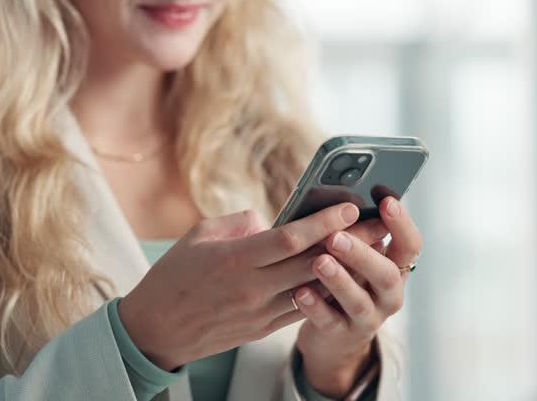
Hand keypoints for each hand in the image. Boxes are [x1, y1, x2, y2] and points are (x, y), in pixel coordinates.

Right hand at [117, 203, 386, 370]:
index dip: (323, 222)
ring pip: (313, 289)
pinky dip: (324, 292)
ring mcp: (260, 313)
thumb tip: (271, 221)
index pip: (289, 239)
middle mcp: (252, 288)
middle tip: (380, 226)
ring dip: (344, 269)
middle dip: (349, 243)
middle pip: (312, 263)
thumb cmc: (173, 276)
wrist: (156, 329)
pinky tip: (342, 278)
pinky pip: (302, 309)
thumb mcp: (197, 236)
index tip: (350, 207)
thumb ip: (239, 224)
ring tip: (370, 251)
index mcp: (234, 260)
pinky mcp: (262, 329)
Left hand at [293, 197, 421, 397]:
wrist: (335, 336)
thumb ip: (354, 235)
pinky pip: (329, 321)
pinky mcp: (341, 334)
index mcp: (394, 268)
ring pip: (358, 301)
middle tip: (335, 236)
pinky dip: (315, 307)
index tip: (386, 201)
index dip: (401, 224)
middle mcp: (388, 294)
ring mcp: (367, 317)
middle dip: (362, 254)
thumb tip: (342, 200)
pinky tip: (300, 292)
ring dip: (338, 280)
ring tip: (318, 262)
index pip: (410, 245)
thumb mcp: (354, 258)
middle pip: (385, 274)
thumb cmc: (343, 282)